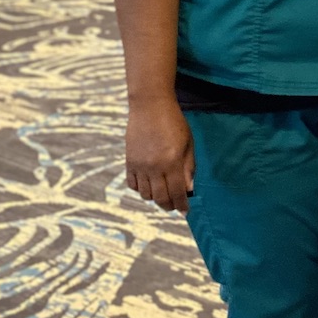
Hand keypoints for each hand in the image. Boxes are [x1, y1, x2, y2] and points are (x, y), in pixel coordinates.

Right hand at [125, 97, 194, 212]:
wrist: (150, 106)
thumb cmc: (174, 122)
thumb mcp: (188, 143)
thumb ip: (188, 167)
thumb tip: (189, 189)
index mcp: (172, 162)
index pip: (177, 192)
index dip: (182, 205)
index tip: (185, 211)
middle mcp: (155, 167)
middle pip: (160, 198)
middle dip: (168, 205)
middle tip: (174, 206)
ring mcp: (140, 165)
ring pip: (145, 194)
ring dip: (155, 198)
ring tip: (162, 194)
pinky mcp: (129, 161)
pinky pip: (132, 184)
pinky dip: (141, 189)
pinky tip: (149, 184)